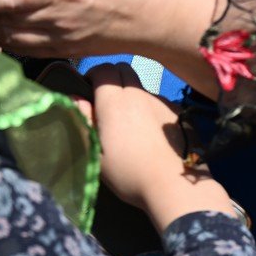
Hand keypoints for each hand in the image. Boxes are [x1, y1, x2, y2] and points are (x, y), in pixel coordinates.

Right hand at [88, 63, 230, 230]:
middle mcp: (139, 94)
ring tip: (131, 123)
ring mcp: (162, 101)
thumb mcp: (97, 153)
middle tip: (107, 102)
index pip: (103, 69)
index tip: (89, 90)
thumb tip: (76, 98)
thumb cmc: (128, 173)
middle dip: (112, 78)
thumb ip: (85, 121)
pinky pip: (159, 101)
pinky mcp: (179, 112)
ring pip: (142, 86)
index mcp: (114, 102)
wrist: (174, 186)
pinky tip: (153, 133)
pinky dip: (150, 108)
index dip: (93, 75)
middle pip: (124, 69)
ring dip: (132, 95)